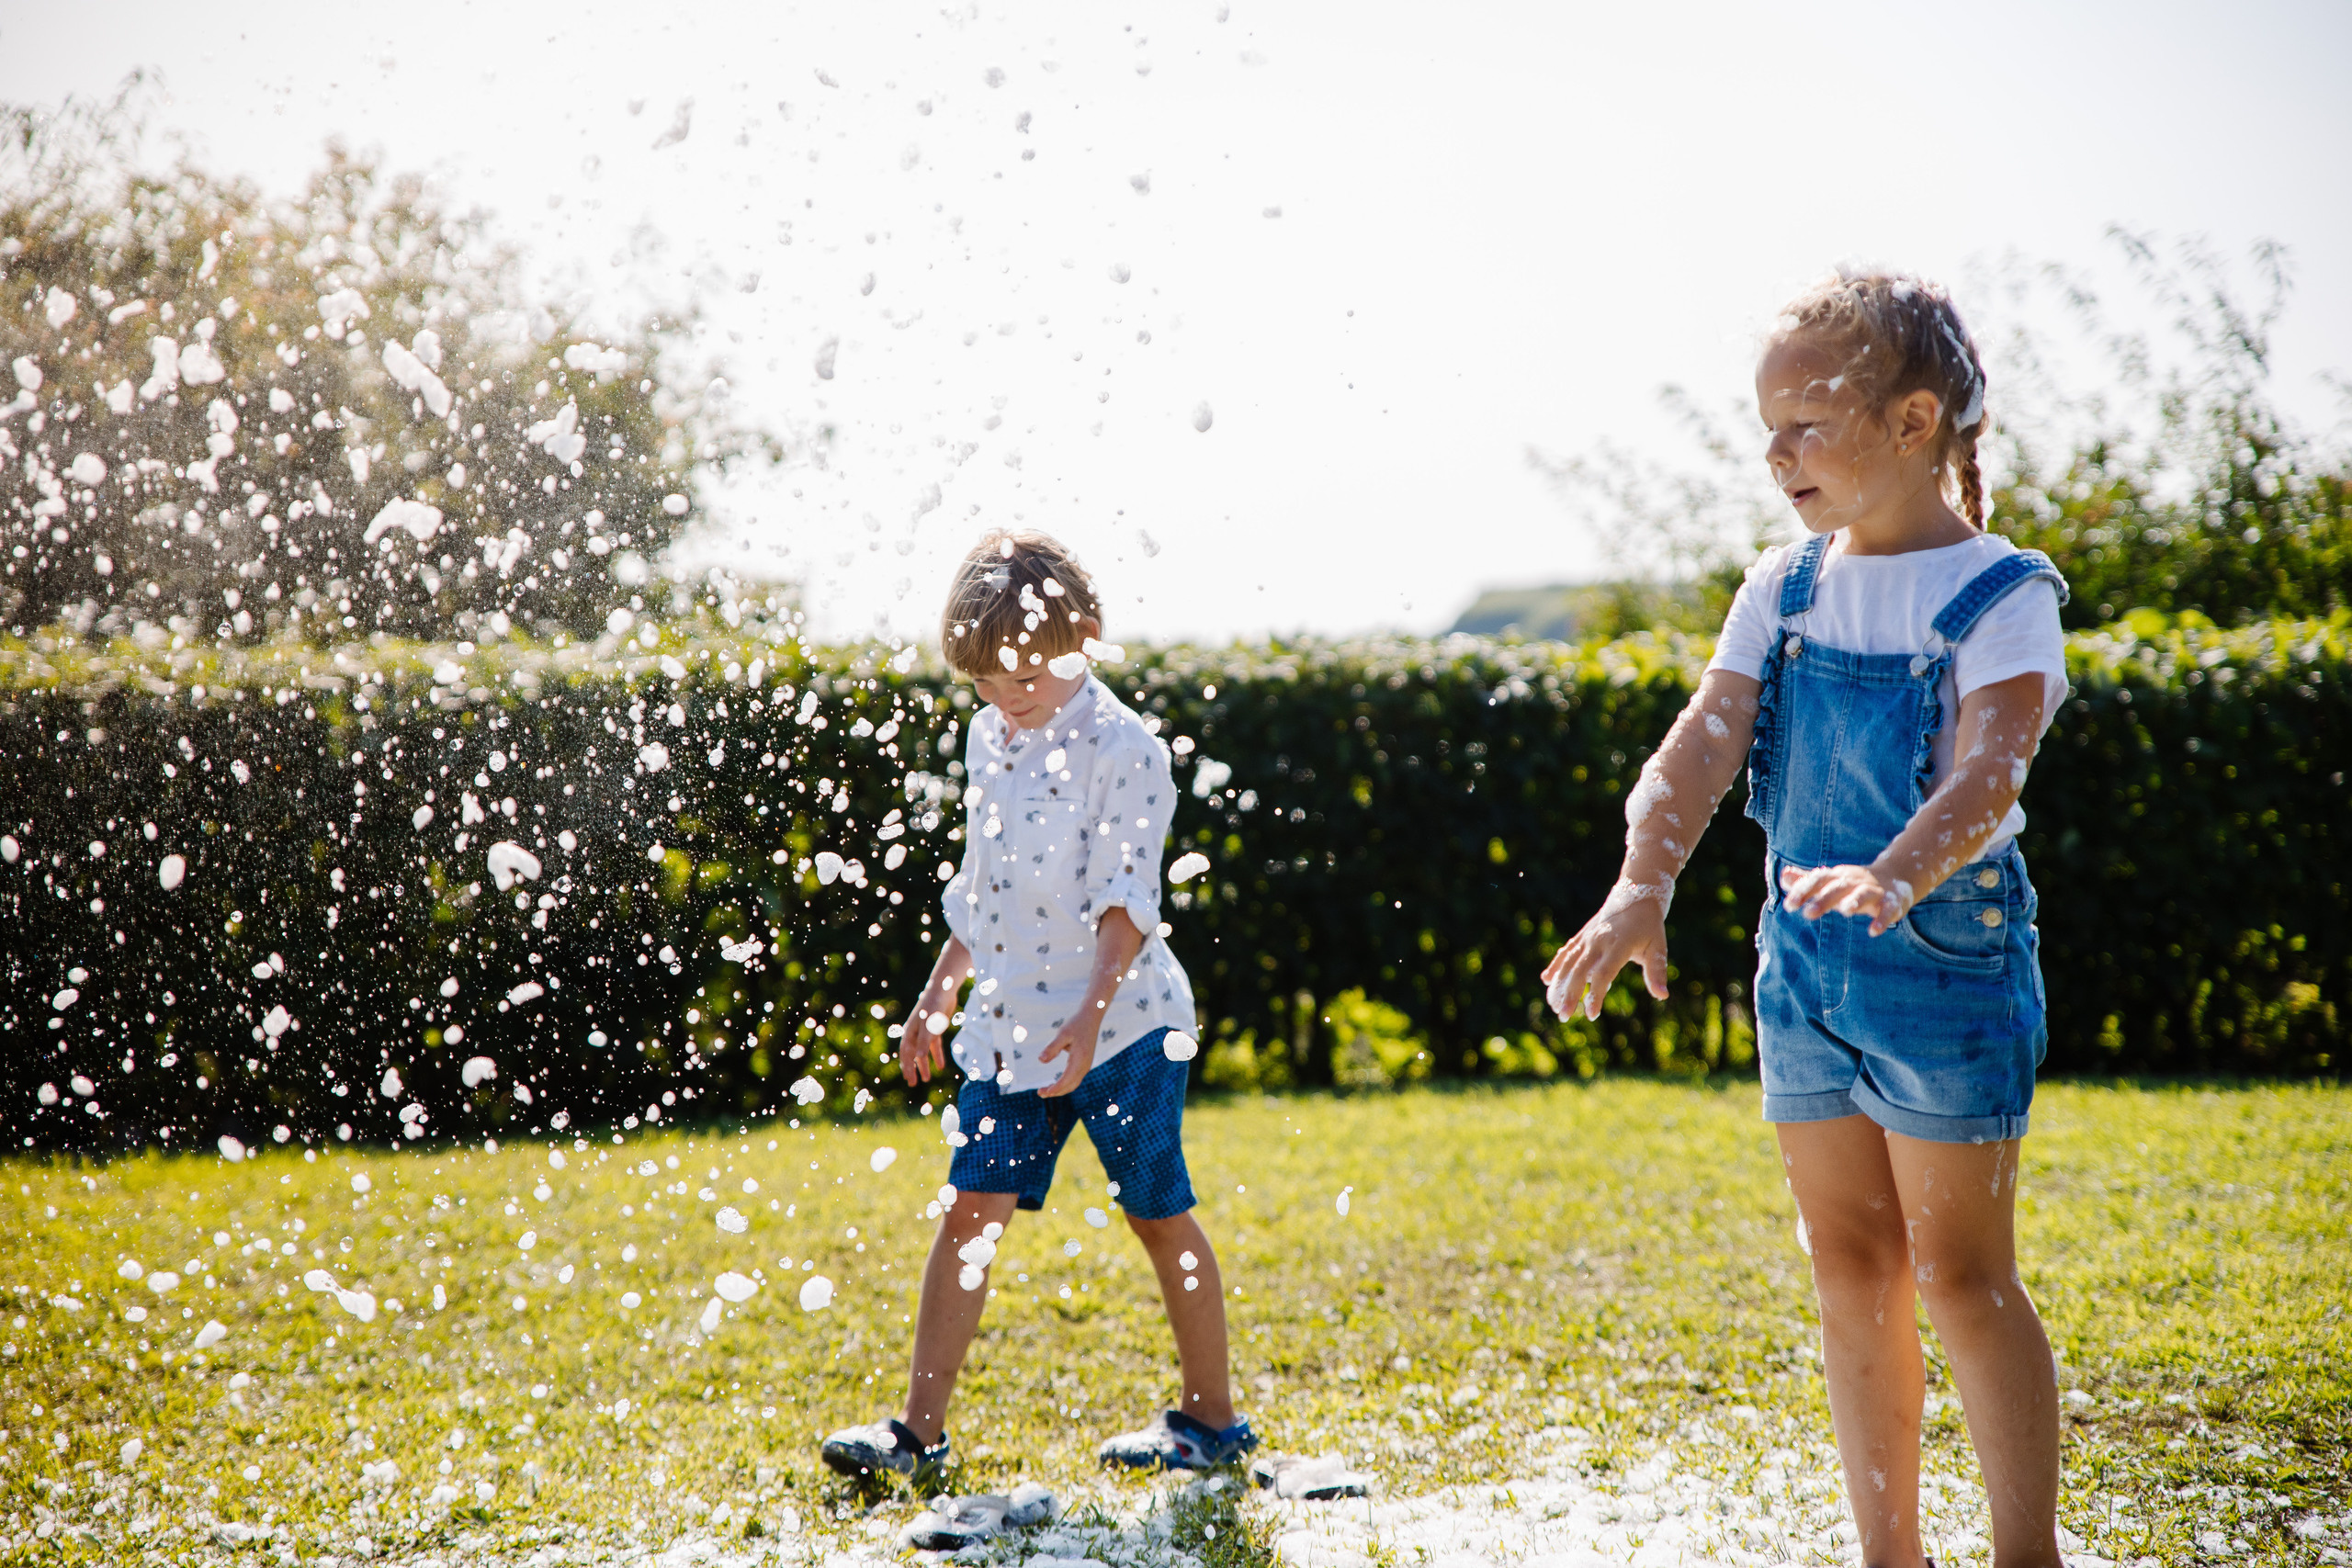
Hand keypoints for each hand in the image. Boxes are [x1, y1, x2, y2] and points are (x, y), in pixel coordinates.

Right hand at [897, 985, 953, 1085]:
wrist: (942, 991)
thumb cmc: (933, 1008)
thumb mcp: (929, 1027)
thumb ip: (924, 1042)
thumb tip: (919, 1058)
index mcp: (910, 1032)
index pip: (906, 1053)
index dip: (907, 1066)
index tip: (909, 1079)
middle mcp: (915, 1033)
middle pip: (912, 1054)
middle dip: (912, 1069)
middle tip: (913, 1083)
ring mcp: (925, 1031)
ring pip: (923, 1052)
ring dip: (924, 1065)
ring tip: (927, 1079)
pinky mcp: (935, 1029)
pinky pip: (934, 1046)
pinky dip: (937, 1056)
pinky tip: (940, 1066)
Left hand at [1036, 1006, 1103, 1097]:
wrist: (1091, 1017)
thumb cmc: (1076, 1024)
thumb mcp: (1062, 1033)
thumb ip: (1052, 1047)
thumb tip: (1040, 1060)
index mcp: (1080, 1059)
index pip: (1067, 1080)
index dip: (1055, 1088)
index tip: (1043, 1092)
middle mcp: (1085, 1065)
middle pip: (1070, 1085)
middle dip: (1056, 1092)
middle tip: (1040, 1093)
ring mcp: (1086, 1065)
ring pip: (1073, 1084)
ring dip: (1060, 1090)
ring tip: (1045, 1091)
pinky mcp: (1085, 1063)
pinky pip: (1075, 1079)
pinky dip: (1065, 1084)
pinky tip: (1055, 1084)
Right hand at [1541, 882, 1671, 1021]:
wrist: (1636, 894)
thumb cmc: (1649, 926)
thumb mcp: (1657, 947)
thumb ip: (1656, 971)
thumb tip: (1662, 996)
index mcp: (1618, 945)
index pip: (1603, 974)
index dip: (1595, 995)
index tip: (1591, 1015)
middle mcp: (1598, 941)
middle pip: (1579, 970)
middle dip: (1570, 994)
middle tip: (1563, 1016)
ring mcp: (1587, 938)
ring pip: (1568, 962)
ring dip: (1559, 984)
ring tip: (1553, 1005)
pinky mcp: (1582, 936)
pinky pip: (1566, 952)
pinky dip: (1555, 965)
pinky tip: (1547, 980)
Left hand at [1777, 862, 1912, 935]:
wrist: (1894, 875)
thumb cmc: (1852, 883)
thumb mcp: (1830, 881)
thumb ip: (1806, 881)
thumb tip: (1783, 876)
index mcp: (1837, 877)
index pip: (1818, 879)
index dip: (1803, 890)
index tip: (1789, 905)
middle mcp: (1854, 881)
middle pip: (1837, 887)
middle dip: (1823, 899)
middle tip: (1808, 913)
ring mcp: (1874, 891)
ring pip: (1864, 894)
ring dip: (1855, 901)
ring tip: (1845, 911)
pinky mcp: (1891, 902)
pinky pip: (1888, 910)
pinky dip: (1882, 919)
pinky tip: (1874, 931)